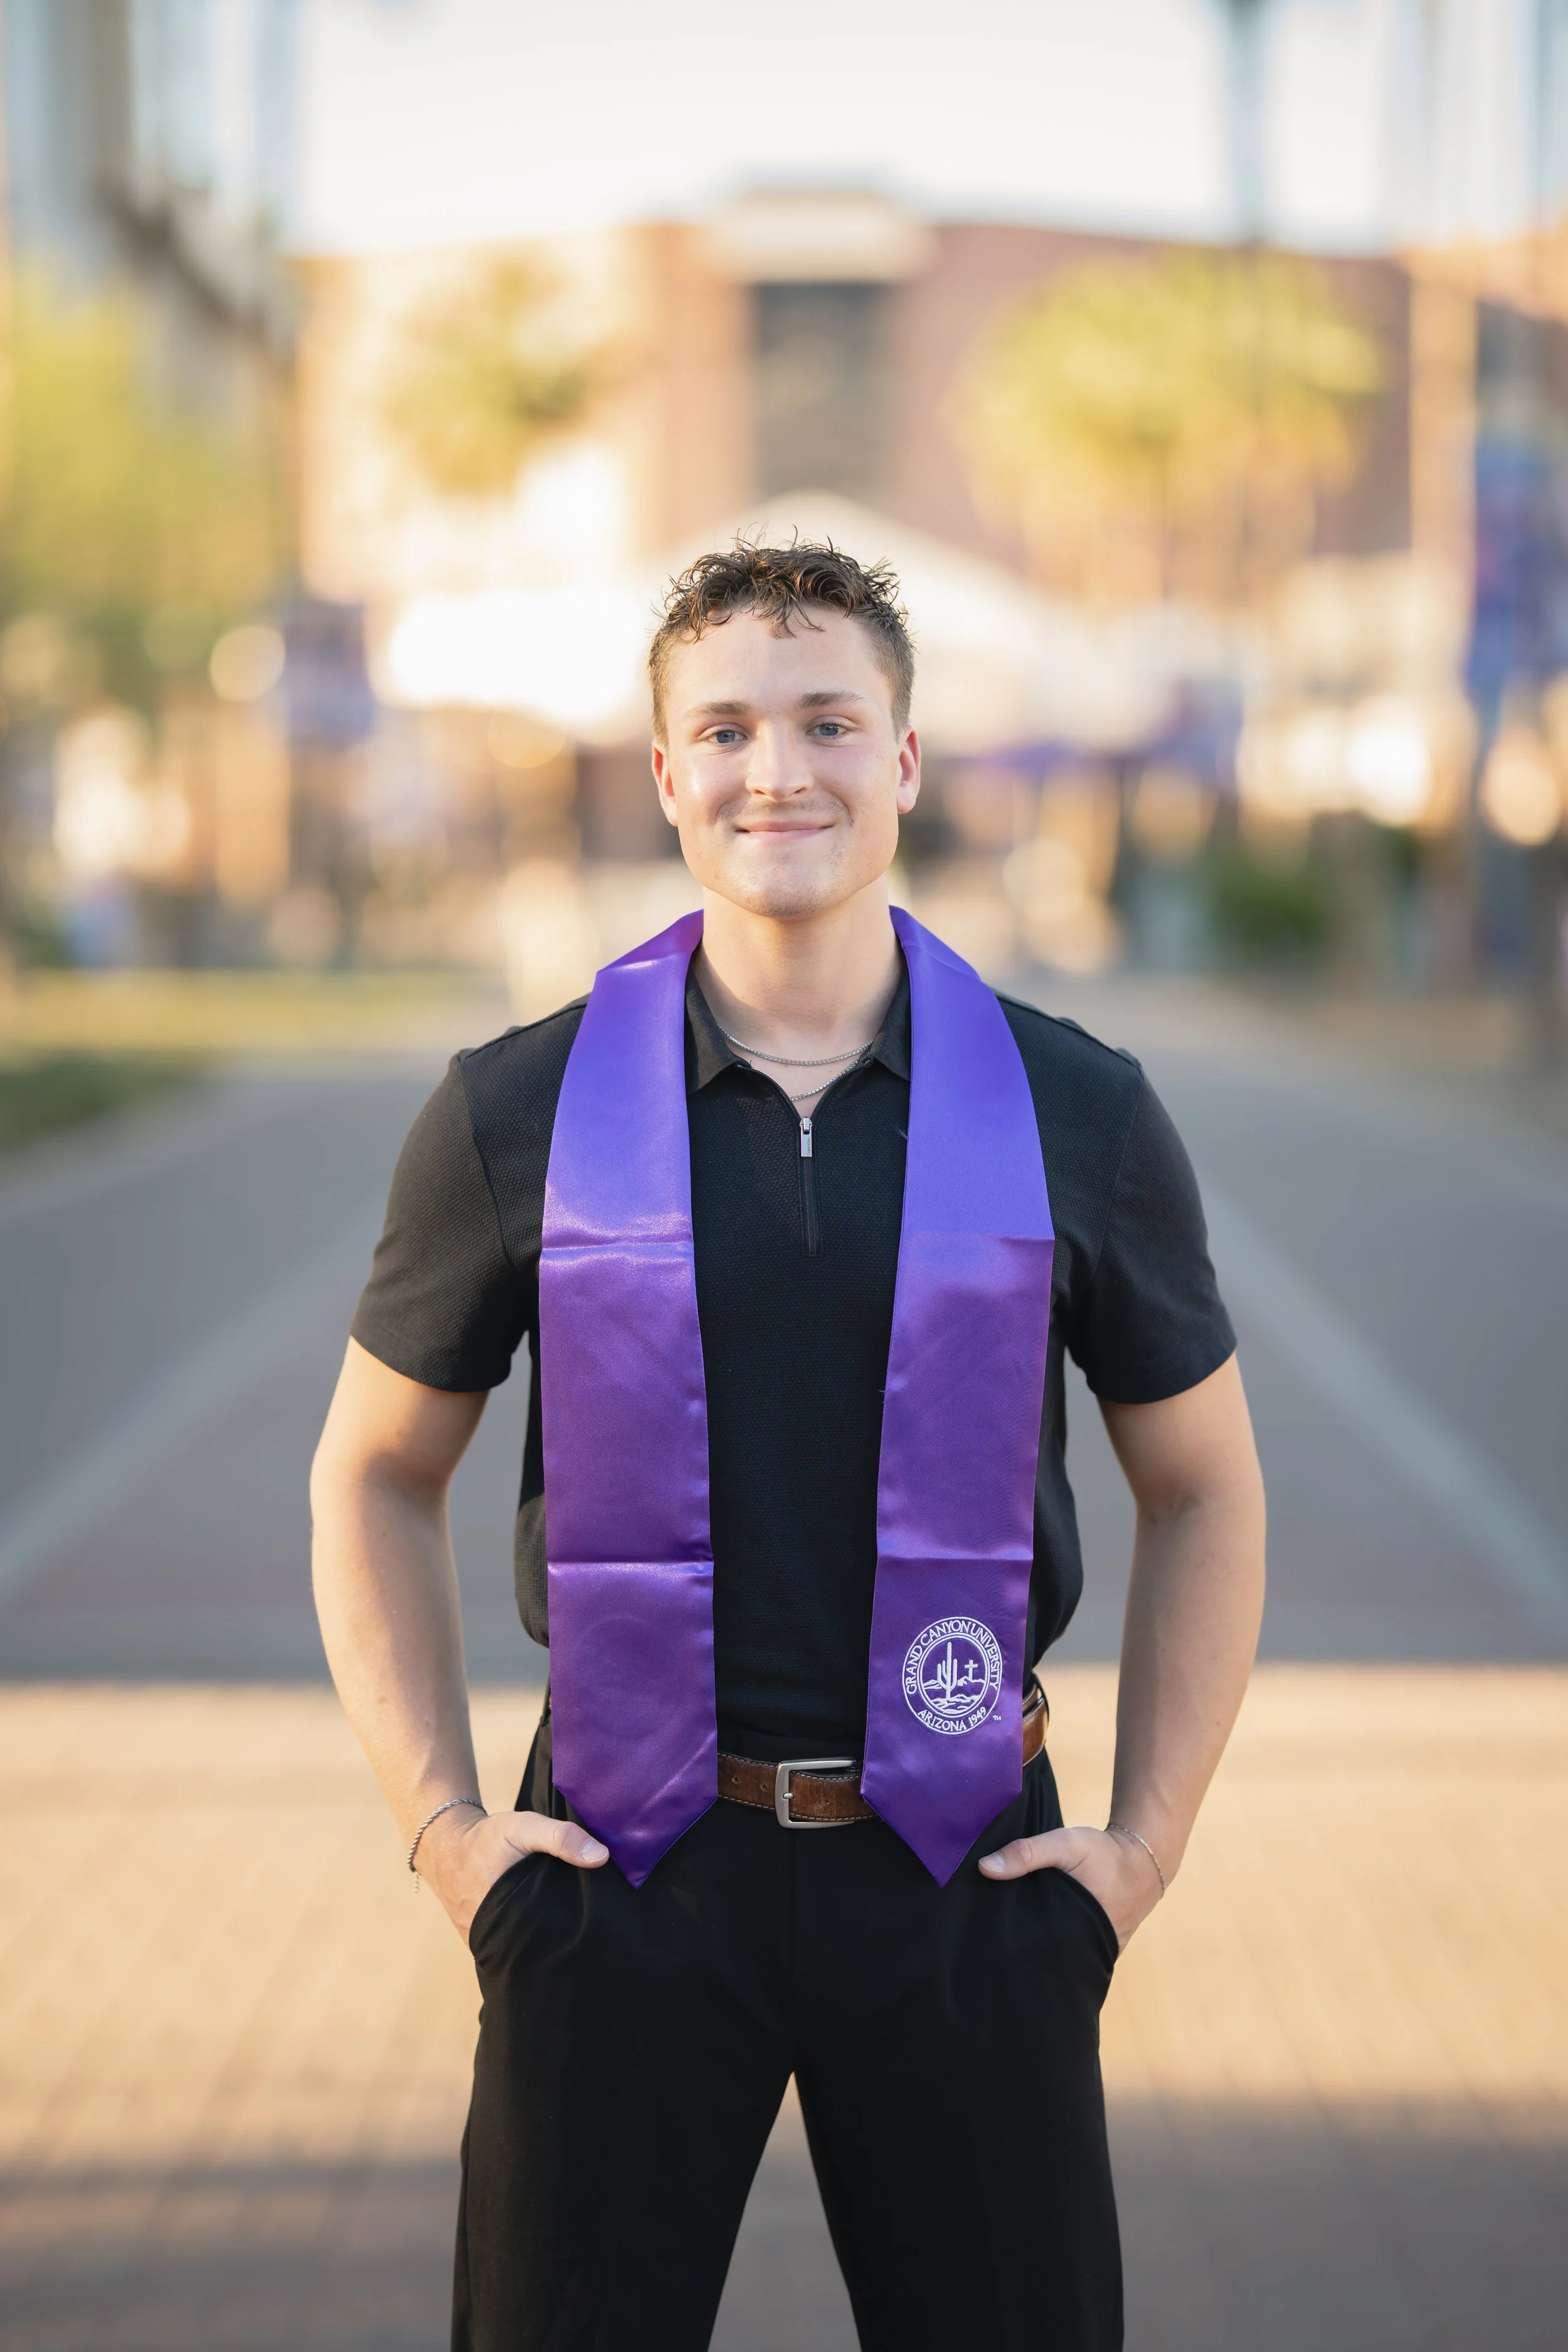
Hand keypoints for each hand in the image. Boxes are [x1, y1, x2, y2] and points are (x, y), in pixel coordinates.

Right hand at [415, 1804, 607, 1940]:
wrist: (444, 1846)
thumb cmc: (486, 1838)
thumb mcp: (523, 1828)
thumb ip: (560, 1838)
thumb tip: (600, 1857)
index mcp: (506, 1919)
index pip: (549, 1941)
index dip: (572, 1937)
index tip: (598, 1930)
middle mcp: (492, 1939)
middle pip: (537, 1951)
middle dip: (561, 1944)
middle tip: (591, 1936)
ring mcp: (483, 1944)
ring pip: (522, 1951)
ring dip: (542, 1943)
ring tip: (572, 1936)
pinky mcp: (479, 1940)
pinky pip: (507, 1947)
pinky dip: (525, 1940)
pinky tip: (544, 1931)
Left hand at [977, 1823, 1164, 1950]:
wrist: (1144, 1862)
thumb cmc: (1103, 1854)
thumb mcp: (1065, 1844)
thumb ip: (1027, 1853)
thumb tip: (984, 1868)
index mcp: (1077, 1931)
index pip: (1035, 1951)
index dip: (1012, 1947)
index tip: (986, 1940)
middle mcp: (1088, 1950)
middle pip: (1045, 1957)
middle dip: (1023, 1950)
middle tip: (991, 1941)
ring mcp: (1098, 1953)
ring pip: (1061, 1958)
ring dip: (1041, 1948)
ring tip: (1008, 1942)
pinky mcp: (1102, 1949)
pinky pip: (1075, 1952)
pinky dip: (1058, 1945)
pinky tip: (1037, 1936)